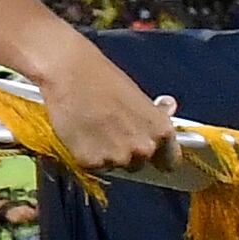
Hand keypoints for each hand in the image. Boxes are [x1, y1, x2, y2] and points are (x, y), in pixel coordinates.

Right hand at [30, 42, 175, 171]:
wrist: (68, 73)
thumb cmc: (102, 78)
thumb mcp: (138, 96)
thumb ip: (153, 114)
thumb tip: (168, 108)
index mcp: (161, 132)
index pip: (170, 162)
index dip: (159, 157)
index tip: (151, 156)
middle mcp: (143, 149)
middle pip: (138, 164)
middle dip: (126, 152)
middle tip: (109, 131)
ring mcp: (117, 158)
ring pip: (113, 166)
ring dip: (104, 154)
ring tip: (91, 130)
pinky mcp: (90, 162)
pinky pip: (91, 165)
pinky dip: (84, 154)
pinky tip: (79, 134)